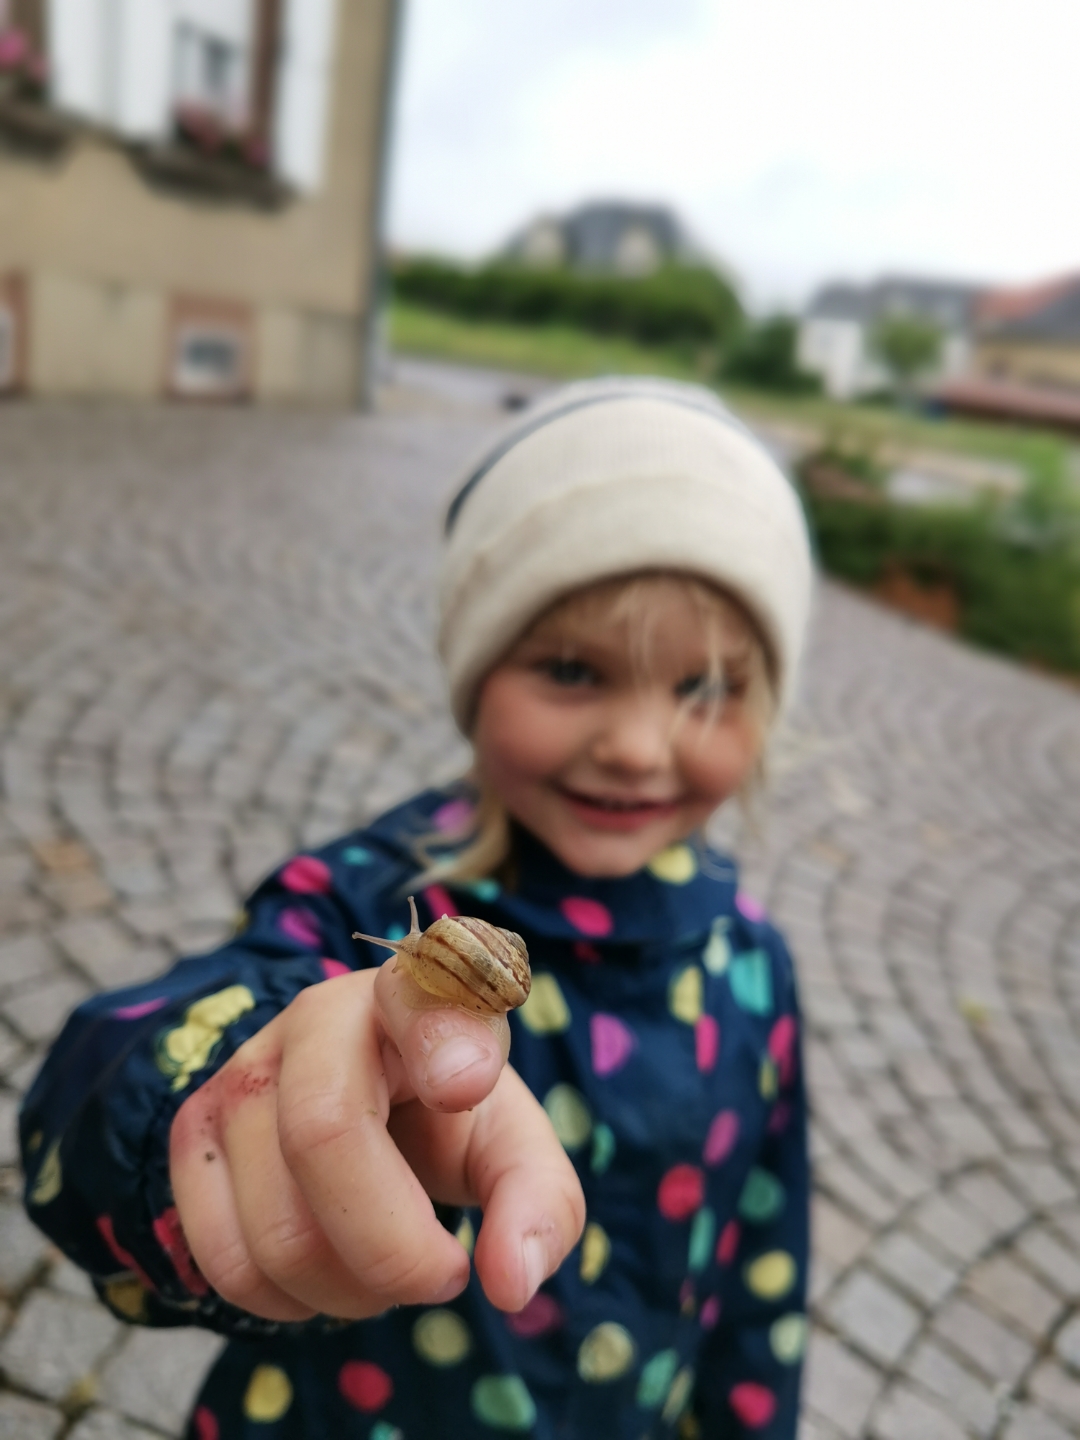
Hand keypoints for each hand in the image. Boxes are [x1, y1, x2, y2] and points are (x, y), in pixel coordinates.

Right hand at [169, 964, 584, 1322]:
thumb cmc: (448, 1116)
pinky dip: (286, 1302)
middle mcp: (318, 1016)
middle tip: (442, 1273)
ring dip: (348, 1293)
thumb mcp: (513, 1146)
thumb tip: (510, 1282)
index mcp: (414, 996)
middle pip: (323, 1135)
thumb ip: (541, 1205)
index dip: (438, 1035)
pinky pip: (224, 1260)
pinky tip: (324, 1272)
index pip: (416, 992)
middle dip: (394, 1250)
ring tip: (385, 1269)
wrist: (369, 1101)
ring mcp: (242, 1069)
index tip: (466, 1086)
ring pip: (275, 1227)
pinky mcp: (192, 1130)